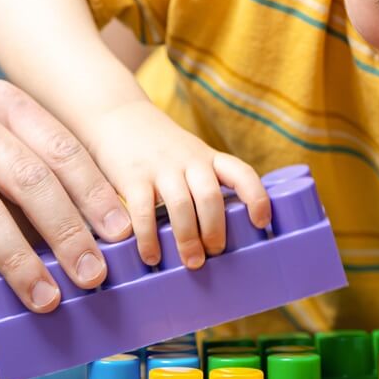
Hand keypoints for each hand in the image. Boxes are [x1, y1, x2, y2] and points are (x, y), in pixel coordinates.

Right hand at [0, 63, 133, 334]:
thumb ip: (25, 162)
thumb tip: (77, 230)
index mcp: (3, 104)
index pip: (61, 150)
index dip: (95, 194)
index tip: (121, 234)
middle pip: (30, 181)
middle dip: (68, 233)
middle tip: (94, 276)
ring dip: (20, 263)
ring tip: (47, 302)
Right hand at [82, 100, 269, 268]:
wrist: (117, 116)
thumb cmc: (158, 149)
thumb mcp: (189, 156)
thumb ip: (202, 184)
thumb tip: (214, 235)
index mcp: (208, 158)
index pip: (241, 173)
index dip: (256, 197)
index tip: (262, 222)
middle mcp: (189, 161)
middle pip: (211, 198)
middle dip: (215, 230)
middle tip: (214, 253)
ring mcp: (160, 168)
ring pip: (181, 206)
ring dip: (188, 239)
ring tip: (191, 262)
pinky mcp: (132, 177)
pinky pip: (144, 212)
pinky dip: (149, 238)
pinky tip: (152, 256)